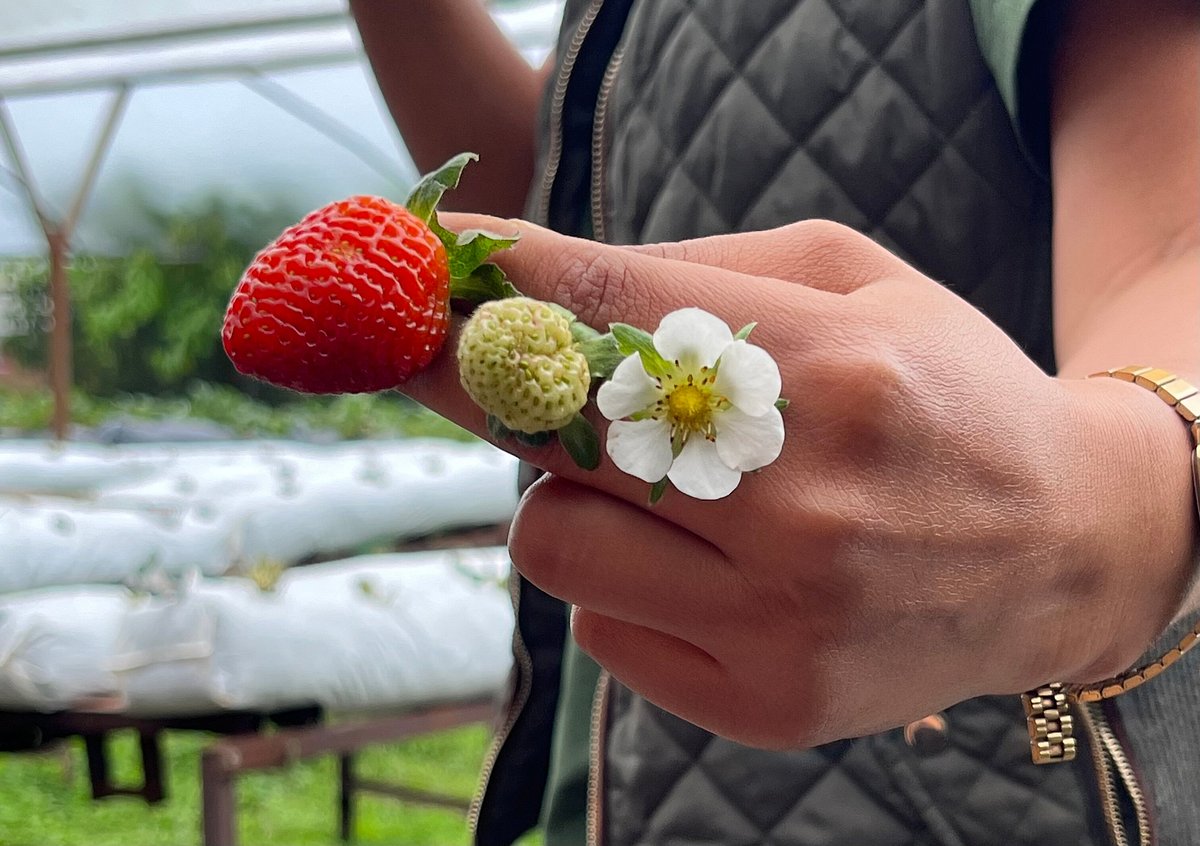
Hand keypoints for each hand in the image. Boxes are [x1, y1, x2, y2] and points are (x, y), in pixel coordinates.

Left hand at [402, 215, 1196, 747]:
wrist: (1067, 547)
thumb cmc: (947, 395)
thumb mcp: (863, 284)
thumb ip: (709, 274)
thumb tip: (547, 284)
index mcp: (835, 375)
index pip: (612, 312)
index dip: (497, 282)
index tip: (418, 262)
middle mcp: (805, 508)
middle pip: (553, 436)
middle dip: (475, 382)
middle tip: (441, 352)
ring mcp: (782, 622)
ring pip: (551, 544)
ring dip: (569, 500)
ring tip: (647, 489)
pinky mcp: (768, 702)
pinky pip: (601, 632)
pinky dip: (620, 585)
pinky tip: (699, 568)